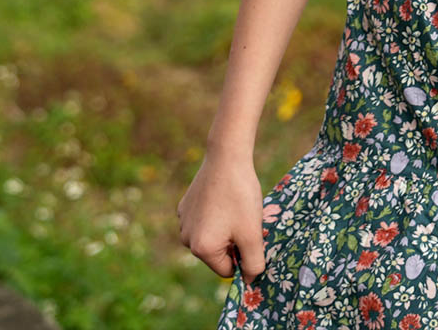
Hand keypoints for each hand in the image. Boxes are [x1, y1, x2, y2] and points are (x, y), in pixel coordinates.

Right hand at [176, 152, 266, 282]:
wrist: (227, 156)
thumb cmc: (240, 196)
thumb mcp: (252, 233)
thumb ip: (253, 263)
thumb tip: (250, 281)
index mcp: (201, 249)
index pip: (227, 269)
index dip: (243, 255)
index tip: (251, 234)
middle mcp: (186, 238)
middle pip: (218, 253)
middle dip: (234, 240)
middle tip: (244, 217)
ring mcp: (183, 221)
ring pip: (211, 236)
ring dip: (226, 227)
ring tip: (234, 205)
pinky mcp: (185, 206)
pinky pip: (205, 220)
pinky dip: (216, 213)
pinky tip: (223, 196)